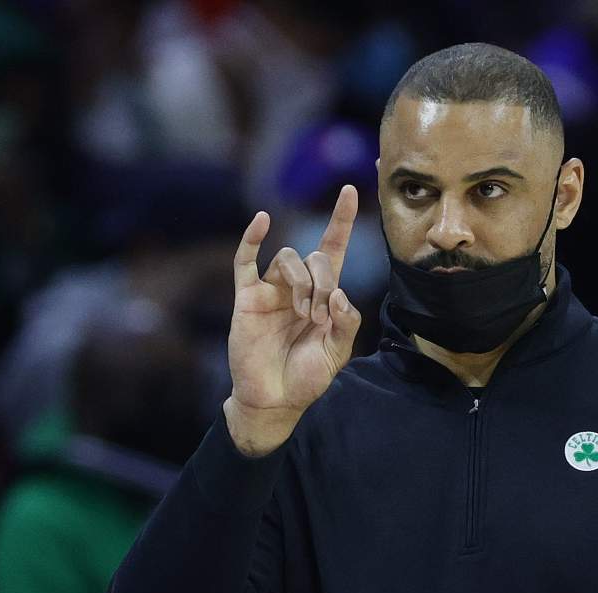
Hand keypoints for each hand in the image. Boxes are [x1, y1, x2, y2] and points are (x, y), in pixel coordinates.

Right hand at [224, 186, 361, 455]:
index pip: (333, 248)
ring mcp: (271, 290)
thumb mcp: (338, 352)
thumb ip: (347, 322)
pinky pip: (245, 261)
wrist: (276, 399)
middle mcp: (297, 286)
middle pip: (314, 257)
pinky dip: (251, 238)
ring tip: (304, 315)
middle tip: (321, 317)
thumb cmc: (307, 376)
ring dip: (302, 283)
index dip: (341, 220)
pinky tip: (262, 221)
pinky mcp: (247, 298)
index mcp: (323, 295)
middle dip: (324, 282)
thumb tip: (339, 293)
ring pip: (288, 259)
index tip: (351, 188)